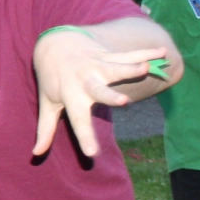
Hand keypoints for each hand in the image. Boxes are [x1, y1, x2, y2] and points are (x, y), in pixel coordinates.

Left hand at [32, 29, 168, 156]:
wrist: (54, 44)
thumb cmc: (52, 80)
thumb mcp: (47, 103)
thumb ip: (45, 129)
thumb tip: (36, 154)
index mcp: (71, 96)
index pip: (77, 121)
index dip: (84, 138)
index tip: (93, 155)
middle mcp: (84, 81)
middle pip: (98, 90)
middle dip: (110, 96)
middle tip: (124, 101)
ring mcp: (96, 67)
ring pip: (115, 67)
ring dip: (130, 67)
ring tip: (145, 67)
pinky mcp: (107, 56)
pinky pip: (128, 55)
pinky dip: (146, 53)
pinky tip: (163, 53)